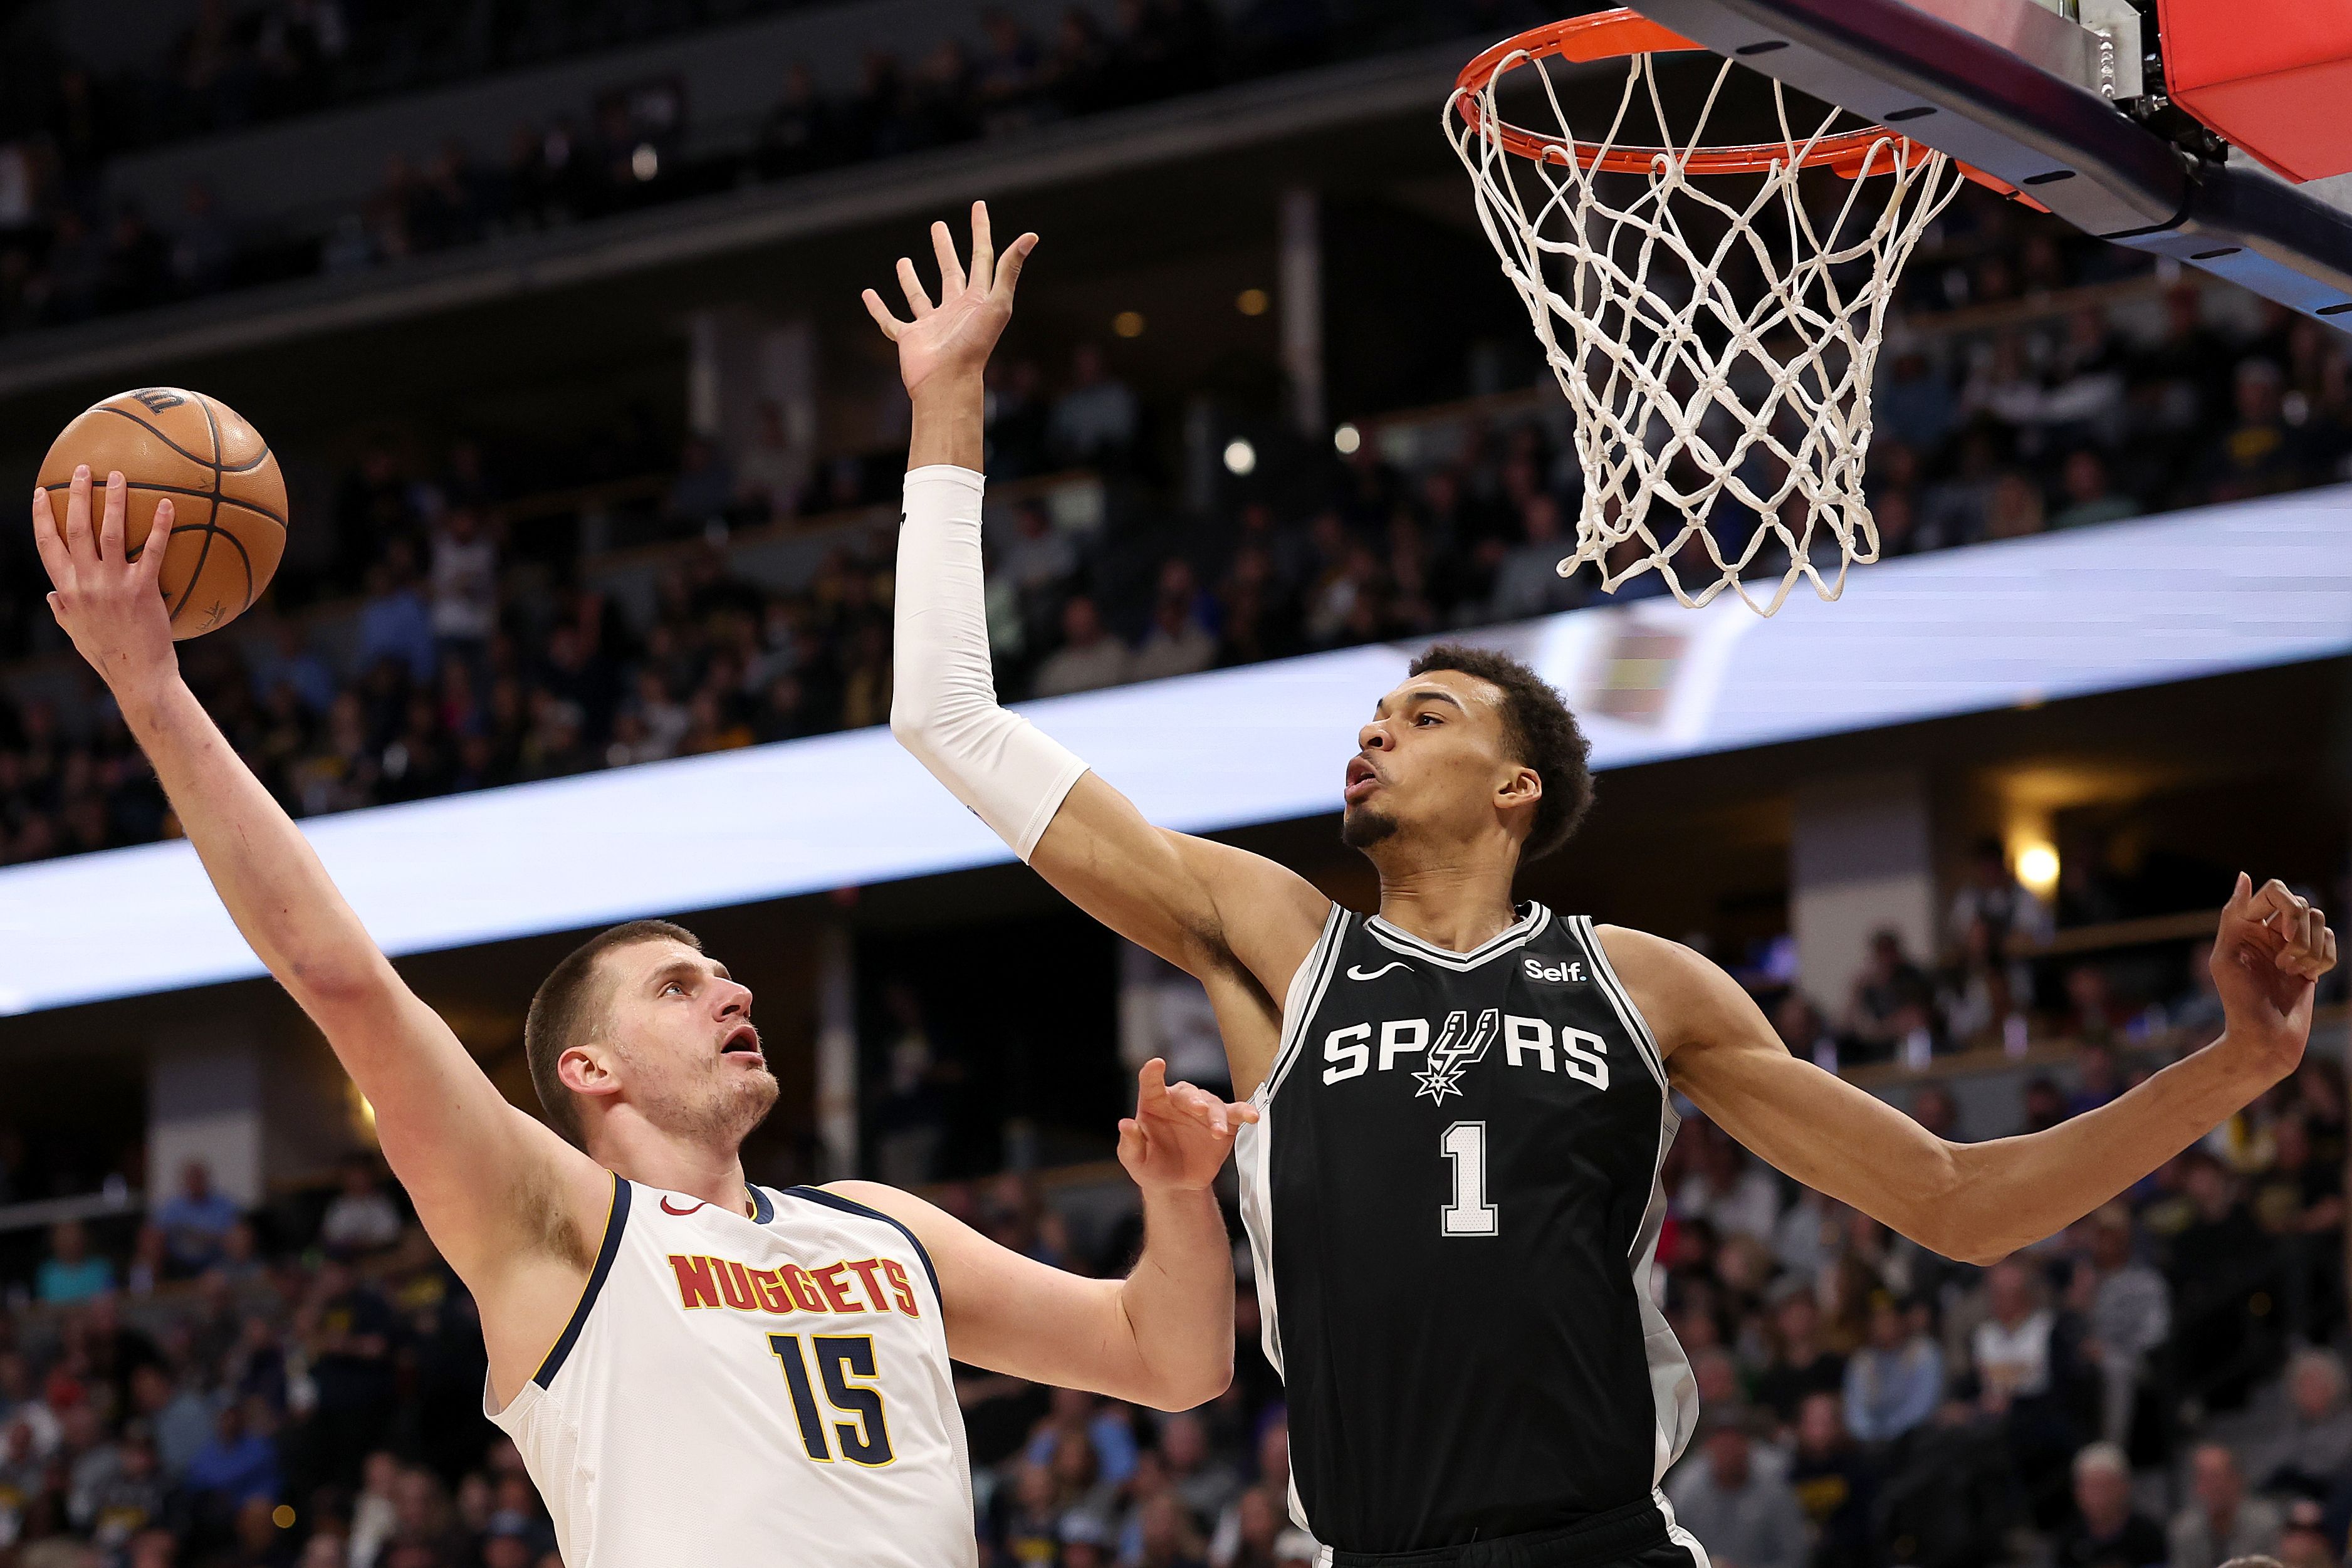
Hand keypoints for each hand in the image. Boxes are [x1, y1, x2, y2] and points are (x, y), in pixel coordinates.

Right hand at [33, 467, 177, 691]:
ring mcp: (113, 585)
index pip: (47, 545)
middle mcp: (85, 583)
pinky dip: (160, 526)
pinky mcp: (144, 590)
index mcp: (67, 590)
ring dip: (113, 501)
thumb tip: (52, 595)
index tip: (40, 492)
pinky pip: (154, 551)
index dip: (41, 516)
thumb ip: (63, 610)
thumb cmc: (109, 655)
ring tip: (118, 476)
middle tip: (82, 470)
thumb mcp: (76, 632)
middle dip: (75, 495)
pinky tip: (168, 505)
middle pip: (75, 529)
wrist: (138, 676)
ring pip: (110, 532)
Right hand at [862, 200, 1036, 400]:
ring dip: (911, 279)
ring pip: (920, 296)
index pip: (981, 257)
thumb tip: (1030, 236)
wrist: (948, 382)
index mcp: (977, 299)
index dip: (981, 230)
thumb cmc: (974, 345)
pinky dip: (879, 309)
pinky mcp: (910, 338)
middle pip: (951, 272)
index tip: (978, 206)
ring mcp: (932, 325)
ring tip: (903, 260)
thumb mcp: (997, 303)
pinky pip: (890, 321)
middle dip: (945, 249)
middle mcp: (955, 310)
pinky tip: (868, 294)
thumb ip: (1009, 269)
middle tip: (938, 226)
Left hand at [1116, 1058, 1258, 1194]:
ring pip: (1212, 1103)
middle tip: (1199, 1109)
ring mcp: (1203, 1111)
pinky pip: (1235, 1113)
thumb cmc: (1151, 1167)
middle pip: (1187, 1092)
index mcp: (1153, 1104)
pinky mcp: (1223, 1124)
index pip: (1151, 1083)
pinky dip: (1245, 1111)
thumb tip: (1125, 1124)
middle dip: (1194, 1099)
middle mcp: (1179, 1103)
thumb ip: (1130, 1143)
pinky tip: (1252, 1116)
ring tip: (1216, 1132)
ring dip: (1216, 1116)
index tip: (1156, 1064)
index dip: (1152, 1073)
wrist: (1177, 1186)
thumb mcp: (1134, 1159)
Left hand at [2211, 873, 2335, 1075]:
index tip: (2282, 935)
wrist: (2264, 1039)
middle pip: (2301, 904)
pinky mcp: (2313, 962)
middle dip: (2299, 933)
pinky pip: (2332, 943)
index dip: (2286, 907)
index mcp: (2245, 924)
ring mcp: (2293, 945)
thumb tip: (2243, 876)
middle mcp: (2269, 931)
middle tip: (2284, 963)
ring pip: (2319, 922)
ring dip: (2310, 950)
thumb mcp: (2226, 957)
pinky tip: (2307, 979)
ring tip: (2291, 973)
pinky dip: (2324, 961)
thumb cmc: (2240, 1002)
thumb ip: (2233, 916)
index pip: (2275, 890)